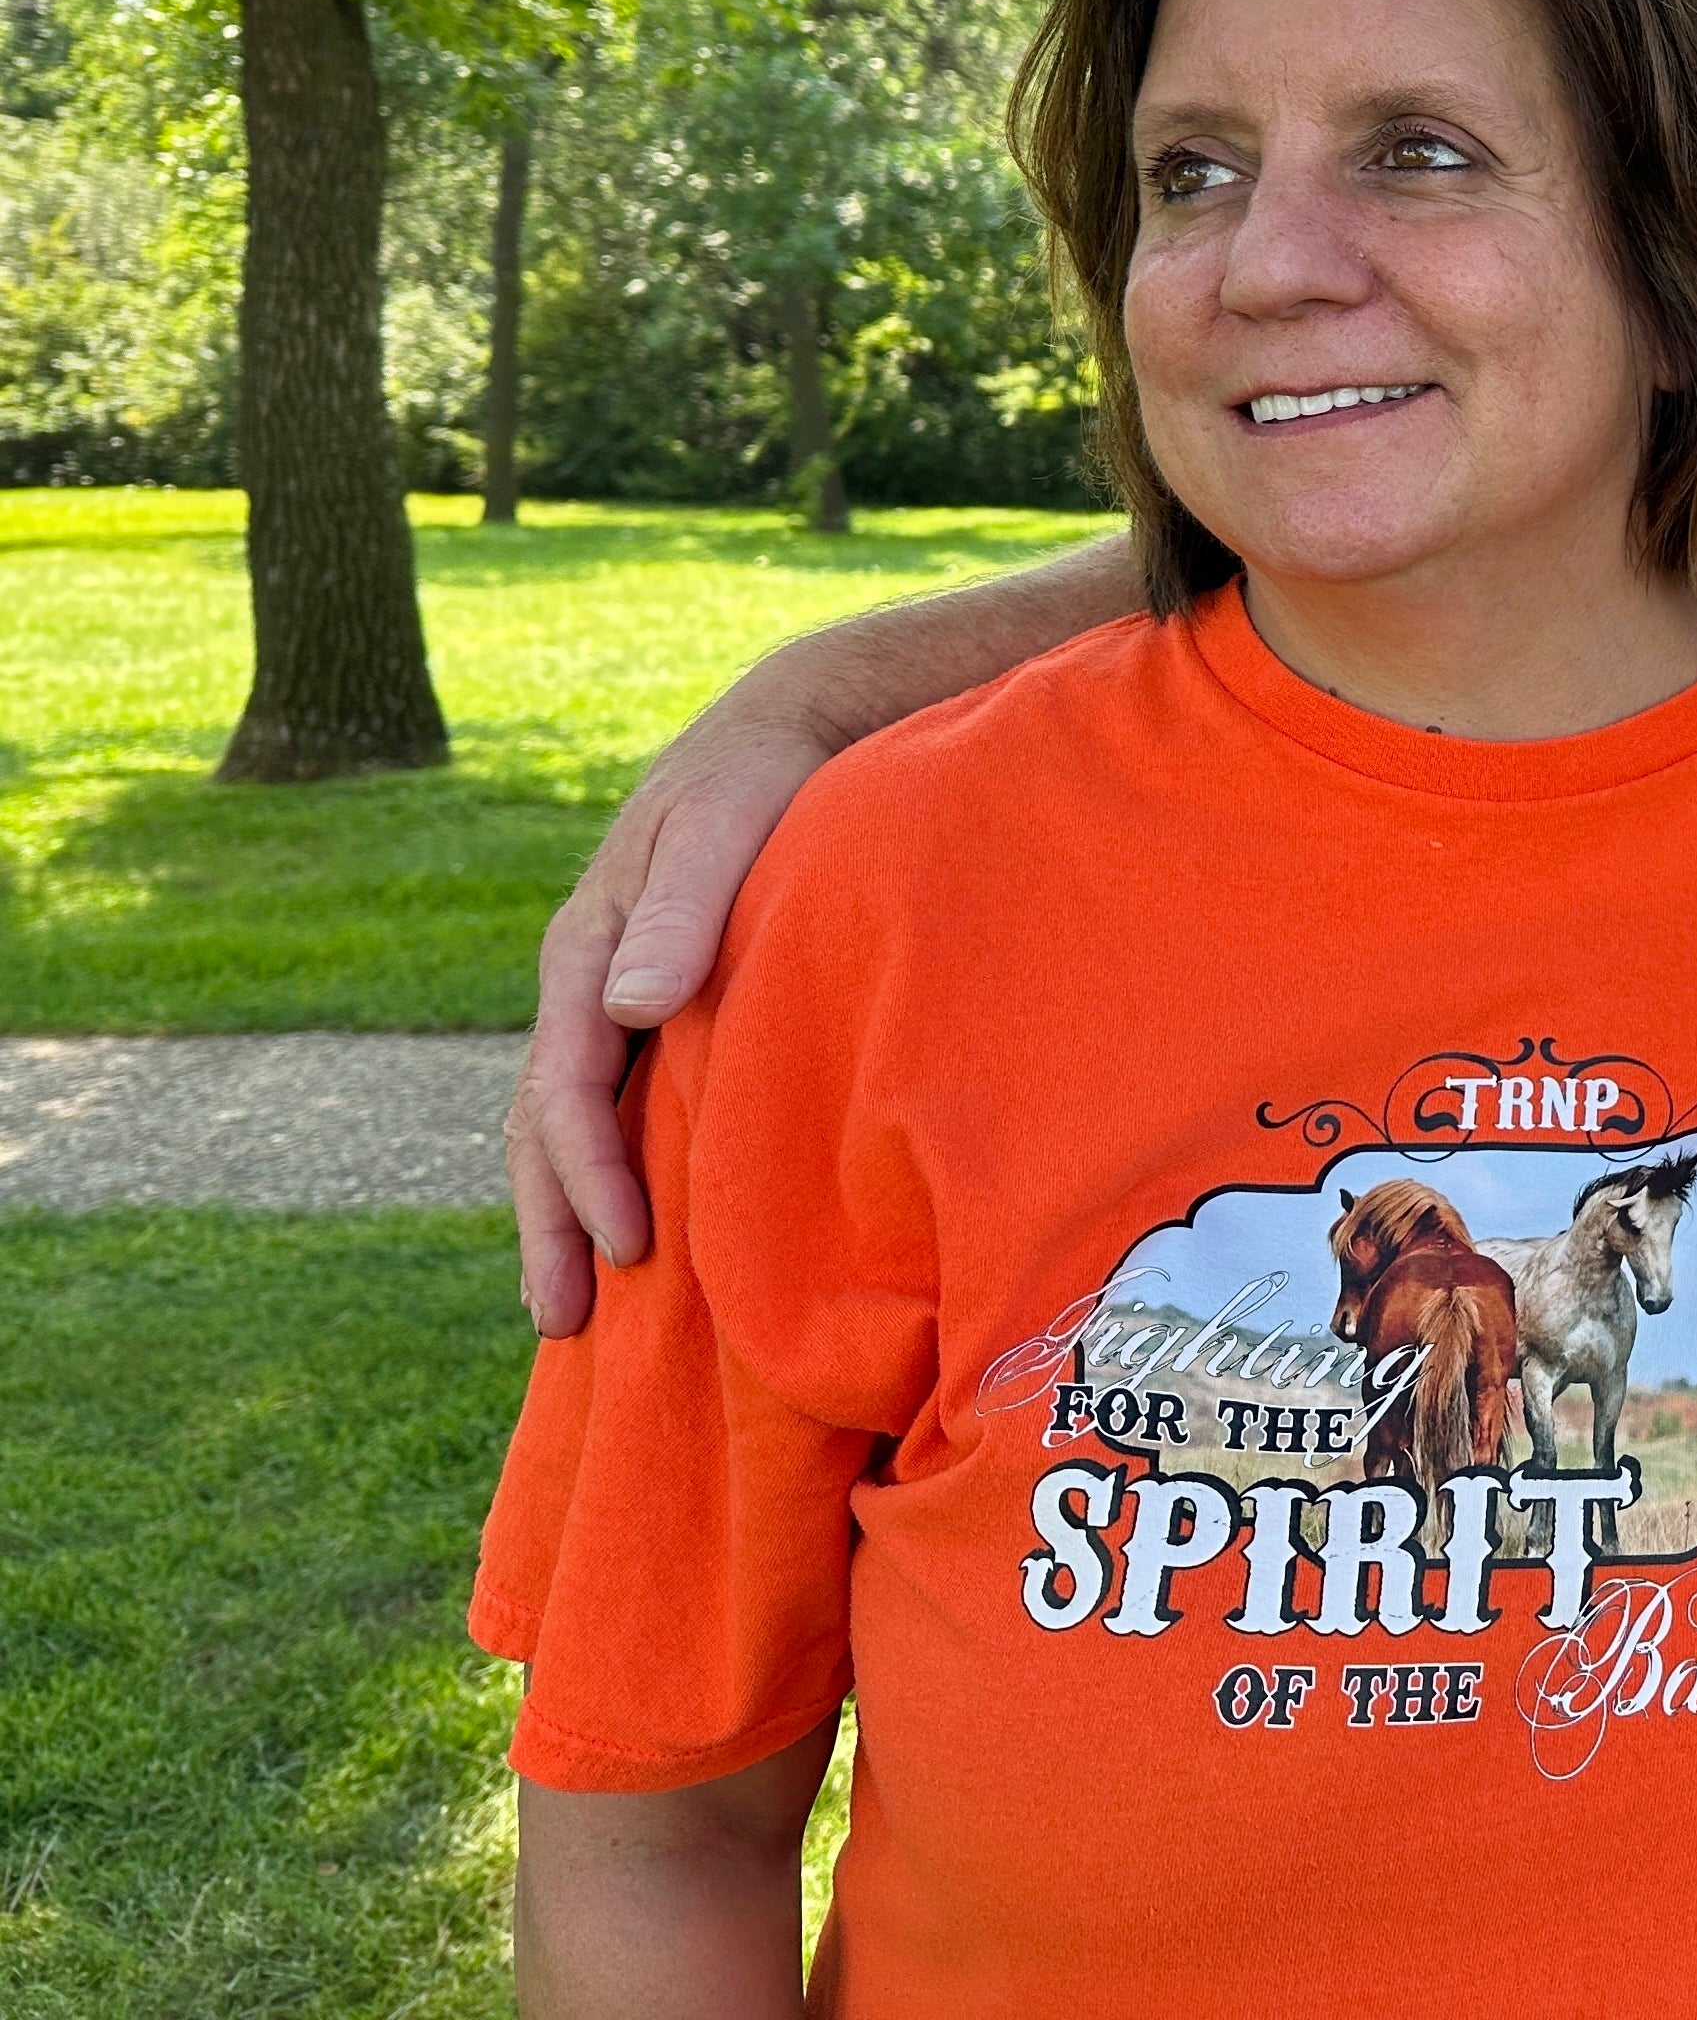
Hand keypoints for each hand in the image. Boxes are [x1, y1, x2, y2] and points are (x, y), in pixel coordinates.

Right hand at [507, 527, 1147, 1333]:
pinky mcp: (669, 1004)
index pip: (566, 1085)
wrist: (796, 726)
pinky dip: (623, 1168)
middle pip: (549, 1123)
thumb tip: (629, 1005)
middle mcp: (594, 982)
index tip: (622, 1249)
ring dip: (575, 1210)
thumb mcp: (720, 826)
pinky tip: (650, 1228)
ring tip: (581, 1309)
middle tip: (564, 1323)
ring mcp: (625, 997)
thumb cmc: (764, 776)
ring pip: (581, 1122)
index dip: (586, 1173)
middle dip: (553, 1222)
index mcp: (589, 948)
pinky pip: (628, 1100)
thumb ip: (682, 909)